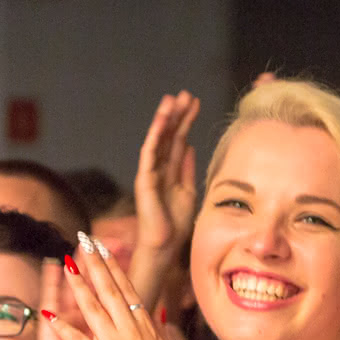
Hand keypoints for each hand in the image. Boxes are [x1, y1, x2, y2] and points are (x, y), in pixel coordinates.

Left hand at [46, 234, 190, 339]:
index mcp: (145, 328)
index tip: (106, 250)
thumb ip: (160, 336)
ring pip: (93, 309)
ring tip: (67, 265)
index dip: (115, 268)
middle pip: (111, 291)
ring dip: (78, 286)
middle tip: (86, 240)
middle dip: (97, 264)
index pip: (127, 290)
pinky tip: (50, 315)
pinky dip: (64, 329)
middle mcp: (130, 331)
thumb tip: (158, 318)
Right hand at [132, 92, 200, 262]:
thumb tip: (190, 146)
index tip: (195, 103)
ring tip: (172, 99)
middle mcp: (158, 167)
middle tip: (185, 94)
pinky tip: (162, 120)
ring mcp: (150, 171)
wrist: (165, 244)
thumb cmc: (174, 223)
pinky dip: (155, 135)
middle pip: (168, 135)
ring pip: (157, 139)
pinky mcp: (144, 178)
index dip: (186, 121)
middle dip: (177, 114)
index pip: (178, 139)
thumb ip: (187, 168)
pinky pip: (149, 152)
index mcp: (170, 169)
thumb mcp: (188, 190)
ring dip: (165, 119)